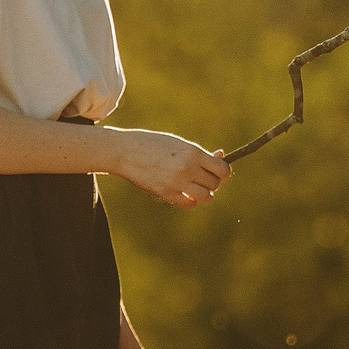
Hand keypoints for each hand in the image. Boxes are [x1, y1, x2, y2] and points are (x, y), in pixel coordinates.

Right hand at [112, 129, 231, 207]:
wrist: (125, 151)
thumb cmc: (153, 144)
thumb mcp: (178, 144)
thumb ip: (199, 153)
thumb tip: (221, 156)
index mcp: (193, 152)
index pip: (222, 169)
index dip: (223, 172)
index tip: (217, 172)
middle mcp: (187, 167)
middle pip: (215, 184)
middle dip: (211, 182)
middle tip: (201, 178)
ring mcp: (177, 182)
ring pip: (207, 197)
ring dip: (204, 194)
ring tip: (195, 189)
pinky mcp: (166, 193)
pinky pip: (190, 204)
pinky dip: (190, 201)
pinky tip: (184, 194)